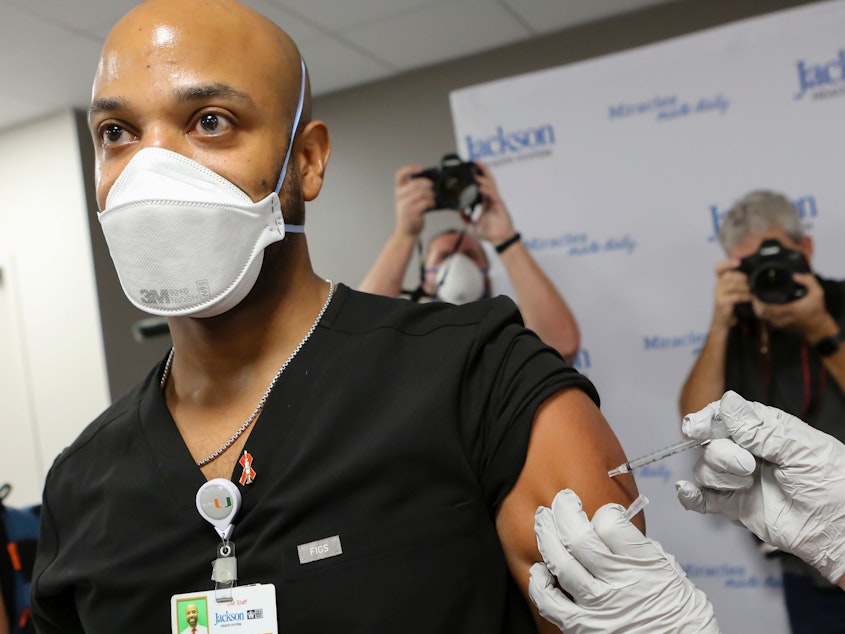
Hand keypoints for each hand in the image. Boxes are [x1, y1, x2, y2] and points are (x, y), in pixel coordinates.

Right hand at [393, 165, 433, 238]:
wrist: (406, 232)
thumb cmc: (410, 215)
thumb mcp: (409, 200)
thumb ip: (416, 191)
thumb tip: (430, 183)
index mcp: (399, 191)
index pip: (400, 175)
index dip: (410, 169)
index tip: (420, 169)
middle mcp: (399, 196)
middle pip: (415, 183)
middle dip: (427, 183)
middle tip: (433, 186)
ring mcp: (404, 205)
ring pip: (421, 193)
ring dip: (431, 194)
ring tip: (433, 198)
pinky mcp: (411, 212)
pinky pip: (425, 202)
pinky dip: (431, 202)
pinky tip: (432, 204)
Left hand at [469, 162, 515, 244]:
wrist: (499, 239)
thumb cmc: (490, 233)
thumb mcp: (472, 226)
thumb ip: (465, 218)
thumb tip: (459, 212)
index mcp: (486, 203)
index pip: (481, 186)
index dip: (477, 178)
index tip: (470, 171)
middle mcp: (491, 199)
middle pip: (487, 181)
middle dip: (482, 171)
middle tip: (475, 162)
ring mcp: (495, 200)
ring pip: (490, 184)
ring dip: (484, 176)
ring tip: (477, 168)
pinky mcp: (499, 204)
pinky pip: (492, 194)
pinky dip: (485, 189)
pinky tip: (479, 185)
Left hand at [530, 489, 719, 632]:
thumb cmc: (679, 616)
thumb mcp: (671, 572)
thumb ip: (640, 549)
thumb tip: (614, 527)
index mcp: (645, 566)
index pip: (611, 524)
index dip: (605, 512)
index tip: (604, 512)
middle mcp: (619, 584)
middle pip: (578, 537)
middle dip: (564, 511)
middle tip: (562, 501)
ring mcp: (598, 607)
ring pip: (560, 563)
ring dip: (547, 536)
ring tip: (544, 522)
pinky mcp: (584, 628)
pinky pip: (550, 603)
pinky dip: (539, 583)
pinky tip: (540, 569)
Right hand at [677, 390, 844, 583]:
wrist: (841, 531)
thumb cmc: (835, 485)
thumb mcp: (800, 450)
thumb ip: (760, 429)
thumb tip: (727, 401)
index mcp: (766, 430)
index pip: (725, 415)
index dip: (707, 418)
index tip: (697, 428)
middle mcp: (749, 453)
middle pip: (710, 443)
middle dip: (722, 454)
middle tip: (747, 466)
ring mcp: (740, 480)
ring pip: (705, 469)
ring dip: (719, 477)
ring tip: (748, 485)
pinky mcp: (735, 507)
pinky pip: (703, 500)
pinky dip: (690, 496)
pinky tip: (686, 492)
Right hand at [711, 259, 750, 329]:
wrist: (722, 321)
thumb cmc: (730, 305)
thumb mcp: (732, 292)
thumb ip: (737, 282)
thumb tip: (751, 274)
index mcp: (719, 281)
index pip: (718, 268)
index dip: (727, 263)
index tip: (738, 262)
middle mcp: (716, 286)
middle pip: (729, 276)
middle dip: (742, 278)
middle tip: (751, 283)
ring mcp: (717, 294)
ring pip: (733, 285)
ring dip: (745, 287)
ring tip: (752, 291)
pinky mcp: (721, 302)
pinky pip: (736, 296)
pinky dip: (745, 296)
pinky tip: (750, 298)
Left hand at [751, 273, 837, 341]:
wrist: (818, 329)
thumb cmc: (817, 311)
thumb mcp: (817, 293)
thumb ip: (809, 281)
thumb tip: (795, 275)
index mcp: (788, 310)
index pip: (765, 307)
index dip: (757, 300)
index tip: (756, 291)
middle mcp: (781, 319)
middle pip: (759, 313)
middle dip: (755, 303)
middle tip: (755, 294)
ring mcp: (778, 324)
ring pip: (761, 317)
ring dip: (758, 308)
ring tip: (757, 298)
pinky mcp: (778, 327)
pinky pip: (765, 320)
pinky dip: (763, 313)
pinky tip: (764, 305)